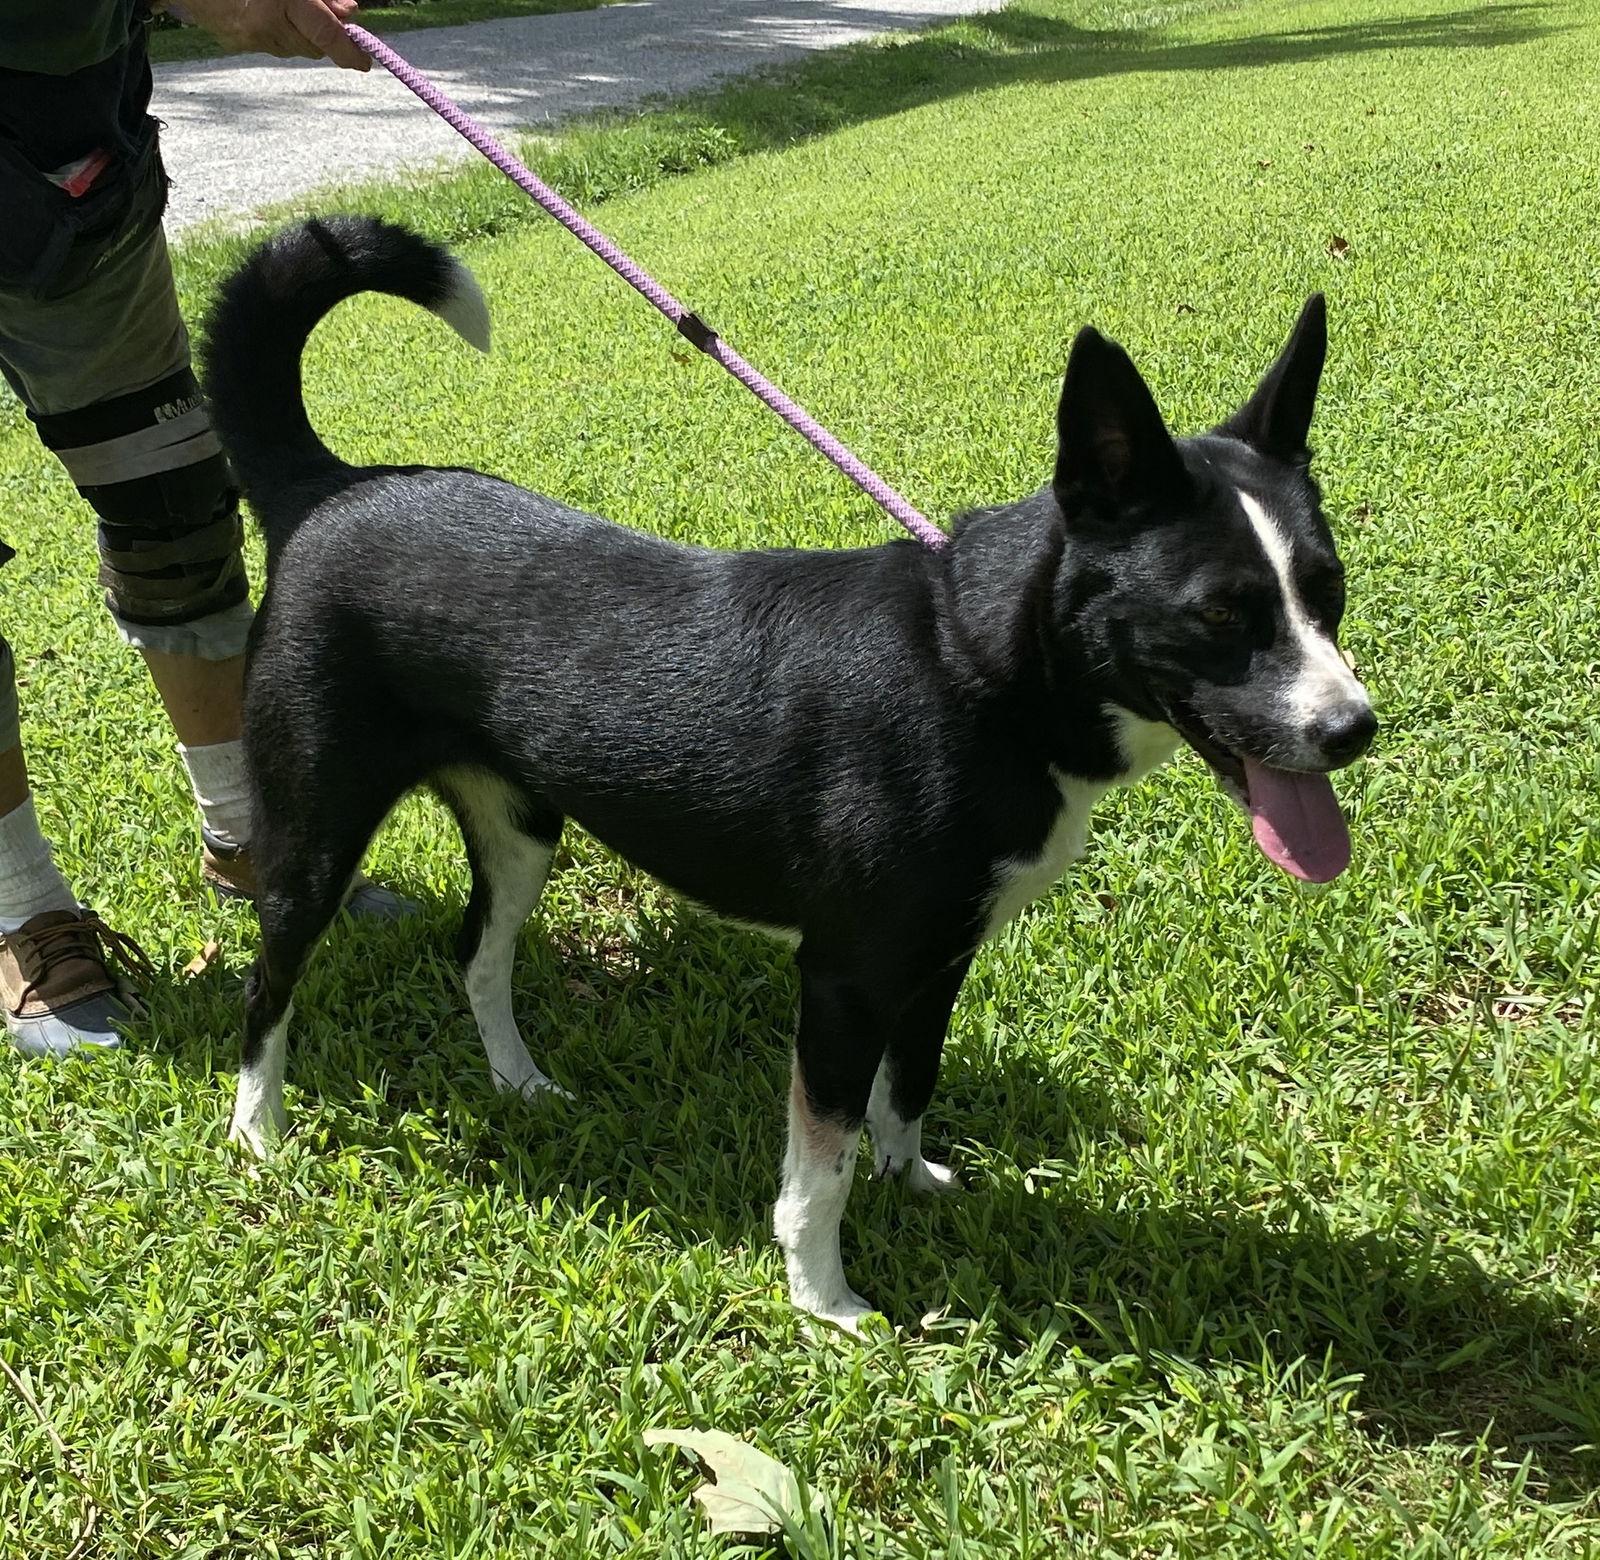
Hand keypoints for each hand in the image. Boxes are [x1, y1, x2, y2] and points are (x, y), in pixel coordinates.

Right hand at [170, 0, 370, 70]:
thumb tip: (349, 12)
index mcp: (283, 1)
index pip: (326, 34)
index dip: (349, 51)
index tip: (365, 63)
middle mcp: (267, 25)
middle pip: (312, 46)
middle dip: (322, 36)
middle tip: (322, 15)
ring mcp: (249, 38)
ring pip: (293, 48)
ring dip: (298, 34)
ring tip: (283, 8)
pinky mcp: (235, 43)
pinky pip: (269, 45)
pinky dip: (275, 33)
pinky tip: (262, 12)